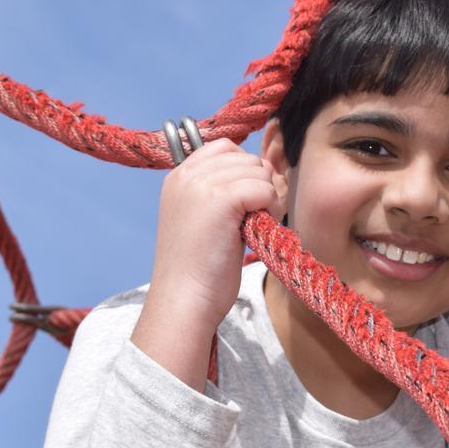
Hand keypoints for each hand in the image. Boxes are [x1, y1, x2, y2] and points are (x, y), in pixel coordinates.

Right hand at [146, 138, 284, 330]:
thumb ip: (220, 193)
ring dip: (266, 198)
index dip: (245, 171)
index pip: (224, 148)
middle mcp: (187, 175)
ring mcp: (202, 184)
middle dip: (259, 185)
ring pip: (258, 171)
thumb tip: (264, 171)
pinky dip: (270, 209)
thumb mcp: (202, 221)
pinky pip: (264, 188)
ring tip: (252, 227)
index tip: (246, 203)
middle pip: (245, 158)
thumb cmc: (199, 270)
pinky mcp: (221, 199)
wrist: (185, 300)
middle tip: (252, 219)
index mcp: (179, 178)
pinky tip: (256, 230)